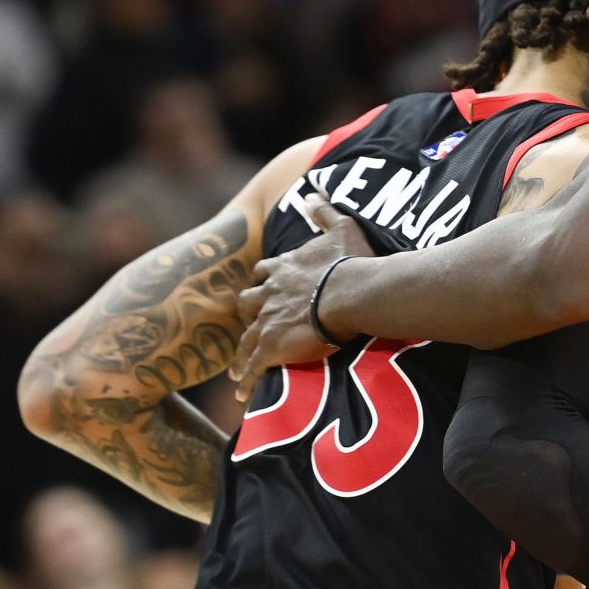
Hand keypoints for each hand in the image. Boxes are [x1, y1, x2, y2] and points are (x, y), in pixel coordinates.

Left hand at [230, 193, 372, 401]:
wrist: (350, 293)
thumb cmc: (351, 263)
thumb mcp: (341, 227)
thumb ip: (325, 210)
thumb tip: (312, 192)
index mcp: (283, 268)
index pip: (265, 273)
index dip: (266, 282)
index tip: (266, 289)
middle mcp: (269, 293)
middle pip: (248, 304)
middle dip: (249, 315)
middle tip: (249, 329)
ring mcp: (267, 321)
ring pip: (245, 339)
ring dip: (241, 355)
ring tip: (236, 373)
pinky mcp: (271, 347)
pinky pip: (253, 368)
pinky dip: (246, 382)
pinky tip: (242, 396)